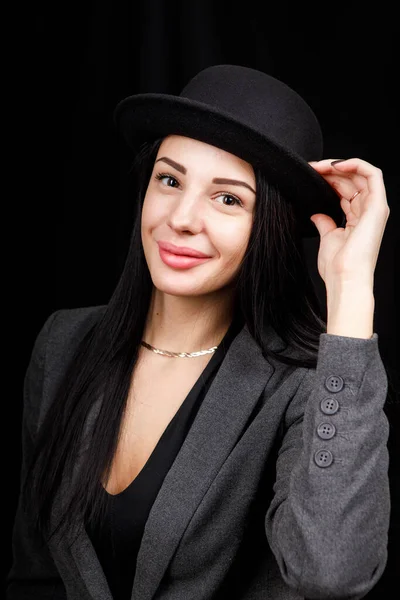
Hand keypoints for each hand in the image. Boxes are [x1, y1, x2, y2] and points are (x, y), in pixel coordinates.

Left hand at [308, 158, 389, 286]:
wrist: (345, 278)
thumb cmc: (337, 266)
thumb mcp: (328, 239)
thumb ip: (325, 224)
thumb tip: (317, 216)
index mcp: (358, 220)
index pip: (346, 191)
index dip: (330, 180)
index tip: (311, 177)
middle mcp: (368, 211)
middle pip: (353, 181)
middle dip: (332, 171)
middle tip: (311, 168)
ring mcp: (375, 208)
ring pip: (361, 174)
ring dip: (340, 165)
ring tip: (319, 166)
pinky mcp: (377, 206)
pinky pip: (372, 174)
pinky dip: (356, 164)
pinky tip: (336, 165)